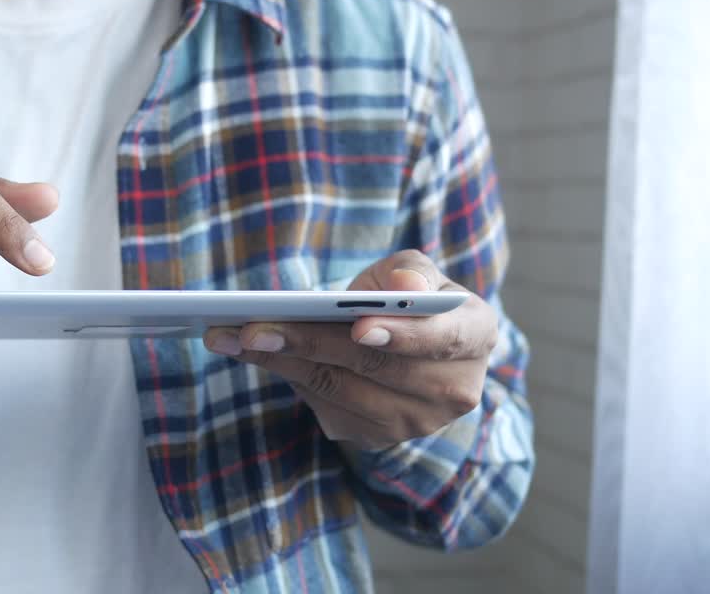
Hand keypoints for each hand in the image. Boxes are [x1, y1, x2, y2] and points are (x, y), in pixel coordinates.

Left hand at [203, 250, 497, 450]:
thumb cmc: (410, 296)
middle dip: (311, 343)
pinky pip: (326, 408)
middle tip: (254, 327)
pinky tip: (253, 354)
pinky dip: (288, 377)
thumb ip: (409, 272)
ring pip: (342, 390)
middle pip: (377, 367)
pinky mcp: (378, 438)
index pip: (442, 338)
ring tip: (233, 338)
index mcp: (476, 334)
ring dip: (282, 362)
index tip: (358, 326)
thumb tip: (401, 289)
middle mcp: (455, 388)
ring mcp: (417, 422)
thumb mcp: (413, 271)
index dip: (402, 334)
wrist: (407, 343)